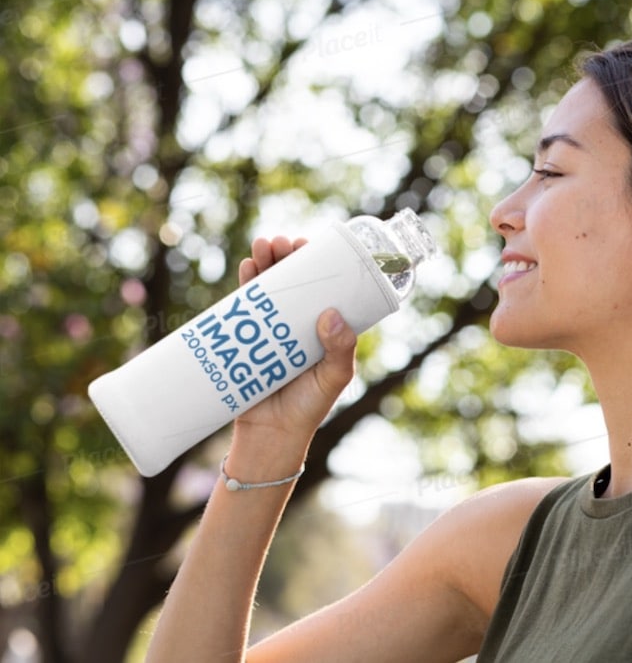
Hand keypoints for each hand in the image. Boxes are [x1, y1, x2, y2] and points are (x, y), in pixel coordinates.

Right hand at [232, 236, 357, 442]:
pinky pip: (245, 306)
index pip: (323, 287)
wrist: (271, 435)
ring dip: (265, 261)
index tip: (310, 245)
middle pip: (293, 280)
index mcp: (324, 328)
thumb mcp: (333, 378)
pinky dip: (246, 283)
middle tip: (283, 242)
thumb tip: (332, 315)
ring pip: (268, 287)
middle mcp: (298, 323)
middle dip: (286, 256)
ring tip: (264, 246)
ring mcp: (270, 329)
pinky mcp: (246, 339)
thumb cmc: (309, 407)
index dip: (317, 263)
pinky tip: (249, 266)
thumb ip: (339, 351)